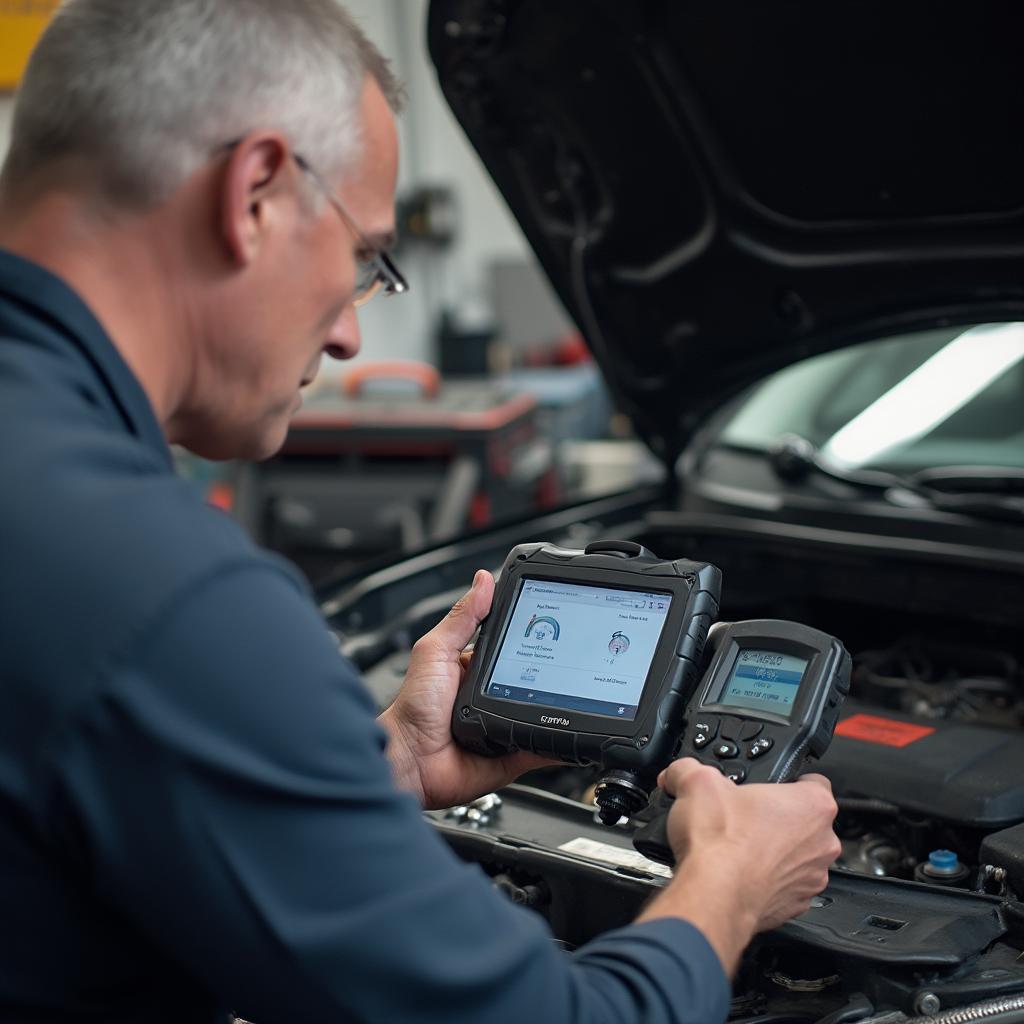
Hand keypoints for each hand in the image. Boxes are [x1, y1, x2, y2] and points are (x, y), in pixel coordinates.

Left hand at [378, 570, 556, 809]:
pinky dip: (559, 742)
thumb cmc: (414, 708)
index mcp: (477, 669)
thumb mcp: (436, 651)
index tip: (556, 624)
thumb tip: (483, 580)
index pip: (513, 647)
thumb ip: (461, 618)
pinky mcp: (514, 754)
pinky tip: (573, 731)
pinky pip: (543, 746)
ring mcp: (506, 725)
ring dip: (558, 705)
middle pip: (535, 679)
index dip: (534, 637)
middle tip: (571, 661)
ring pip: (544, 712)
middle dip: (553, 672)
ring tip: (574, 692)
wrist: (411, 761)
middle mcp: (494, 696)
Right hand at [639, 759, 839, 973]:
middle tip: (746, 817)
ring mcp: (812, 878)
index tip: (768, 787)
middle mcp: (822, 843)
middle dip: (778, 819)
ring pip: (798, 857)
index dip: (788, 781)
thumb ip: (688, 768)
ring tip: (739, 847)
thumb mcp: (696, 781)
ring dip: (774, 852)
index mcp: (812, 805)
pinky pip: (785, 888)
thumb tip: (679, 772)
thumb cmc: (720, 841)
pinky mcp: (796, 906)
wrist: (713, 895)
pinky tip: (740, 874)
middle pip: (805, 821)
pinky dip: (766, 881)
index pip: (813, 781)